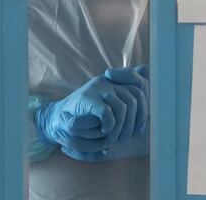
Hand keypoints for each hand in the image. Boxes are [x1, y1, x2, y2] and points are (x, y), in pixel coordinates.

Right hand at [35, 66, 149, 155]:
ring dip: (122, 127)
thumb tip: (145, 69)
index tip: (138, 127)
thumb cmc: (87, 112)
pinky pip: (107, 113)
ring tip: (114, 138)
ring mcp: (97, 88)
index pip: (140, 86)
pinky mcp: (87, 98)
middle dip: (134, 121)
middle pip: (135, 99)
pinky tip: (105, 132)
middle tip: (125, 137)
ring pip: (123, 108)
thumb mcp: (109, 102)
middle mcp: (107, 81)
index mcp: (114, 80)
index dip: (144, 108)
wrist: (60, 116)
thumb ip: (127, 89)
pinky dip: (110, 126)